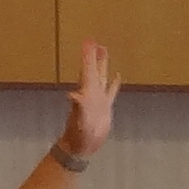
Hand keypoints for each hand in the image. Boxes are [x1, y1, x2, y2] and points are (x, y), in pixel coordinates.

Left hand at [57, 42, 120, 169]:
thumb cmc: (78, 135)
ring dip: (102, 64)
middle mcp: (91, 93)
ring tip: (103, 50)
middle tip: (94, 40)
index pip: (87, 70)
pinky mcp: (105, 107)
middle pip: (93, 69)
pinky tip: (116, 76)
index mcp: (86, 93)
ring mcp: (98, 99)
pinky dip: (114, 83)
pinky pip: (111, 91)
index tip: (89, 41)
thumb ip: (77, 108)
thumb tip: (72, 95)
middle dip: (93, 55)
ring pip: (101, 76)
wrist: (81, 147)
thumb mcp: (79, 121)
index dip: (88, 56)